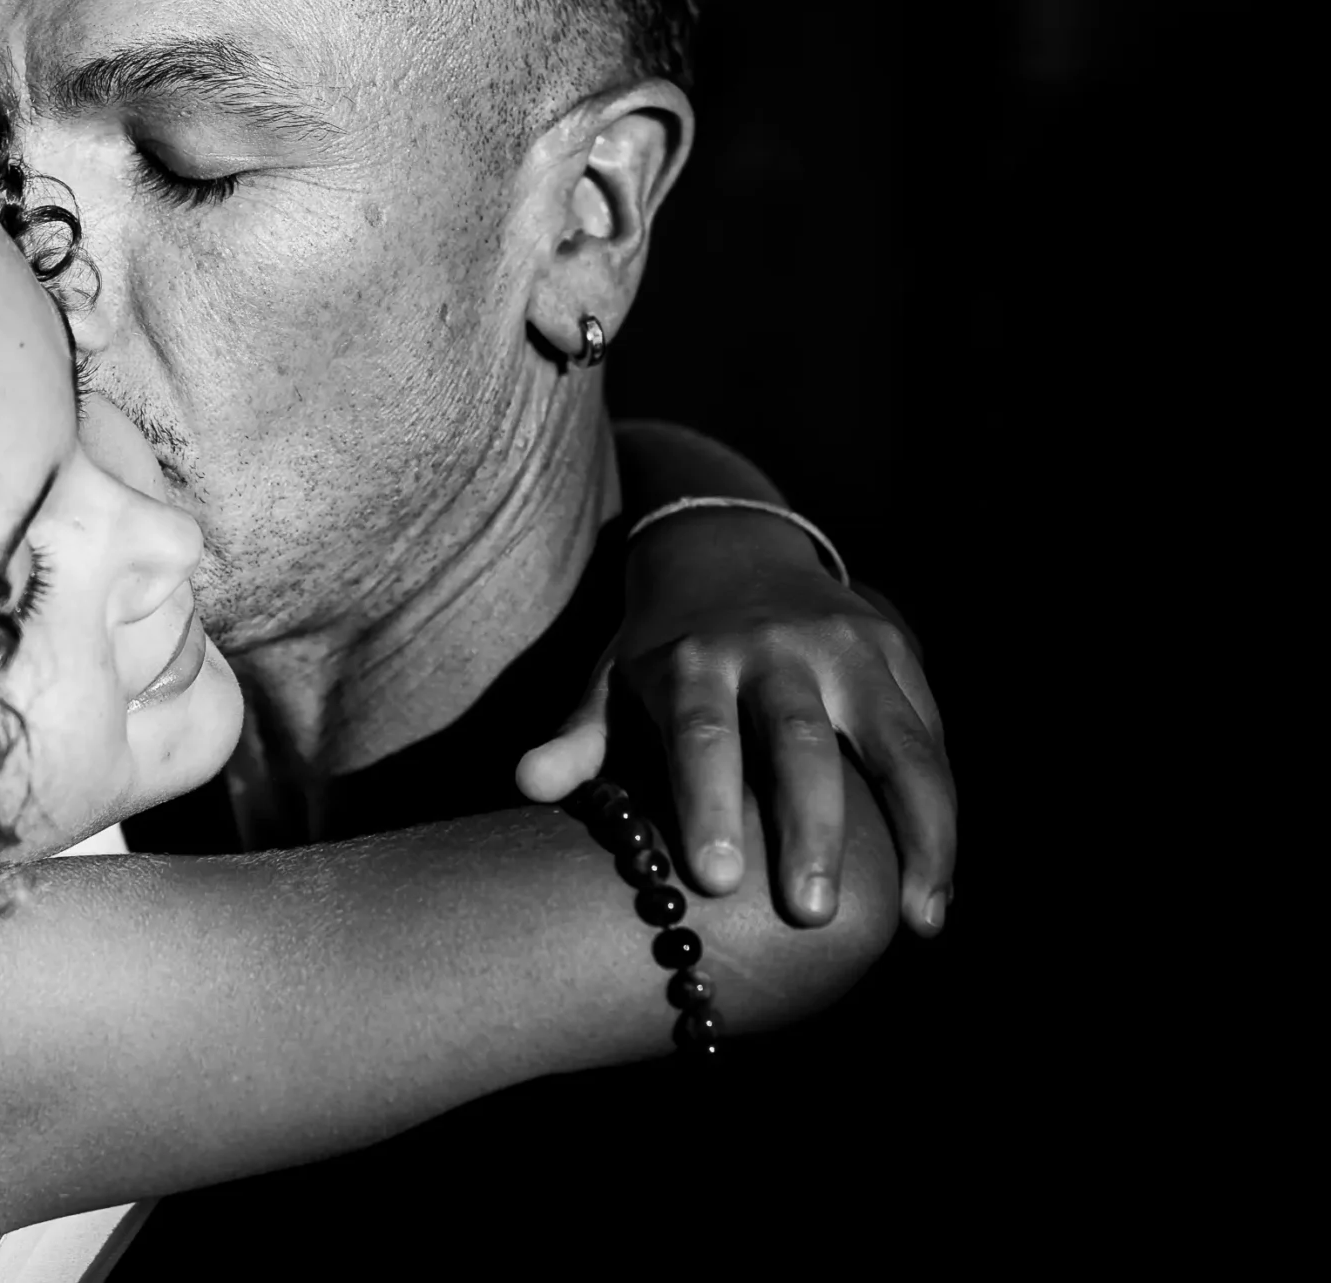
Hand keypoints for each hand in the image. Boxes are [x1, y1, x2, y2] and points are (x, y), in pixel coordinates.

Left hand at [516, 512, 954, 935]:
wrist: (731, 544)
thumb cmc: (664, 642)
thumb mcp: (611, 676)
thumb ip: (579, 734)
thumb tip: (527, 786)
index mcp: (695, 657)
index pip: (701, 734)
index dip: (708, 804)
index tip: (715, 881)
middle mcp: (777, 646)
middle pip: (798, 744)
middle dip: (810, 830)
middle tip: (811, 914)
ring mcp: (848, 646)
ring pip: (895, 743)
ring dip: (917, 833)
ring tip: (920, 921)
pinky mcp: (900, 653)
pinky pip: (929, 741)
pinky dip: (939, 814)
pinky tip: (937, 892)